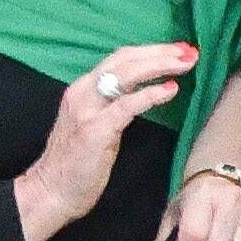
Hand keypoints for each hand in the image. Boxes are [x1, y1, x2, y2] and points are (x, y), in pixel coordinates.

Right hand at [10, 43, 202, 240]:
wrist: (51, 191)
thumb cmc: (78, 162)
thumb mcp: (96, 122)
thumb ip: (115, 103)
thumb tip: (147, 88)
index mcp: (83, 88)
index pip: (120, 58)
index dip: (151, 51)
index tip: (179, 50)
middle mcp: (83, 92)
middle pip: (125, 60)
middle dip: (160, 52)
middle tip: (189, 52)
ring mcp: (88, 110)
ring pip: (126, 75)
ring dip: (159, 66)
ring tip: (185, 64)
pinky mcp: (96, 130)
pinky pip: (126, 105)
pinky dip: (150, 94)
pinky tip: (170, 90)